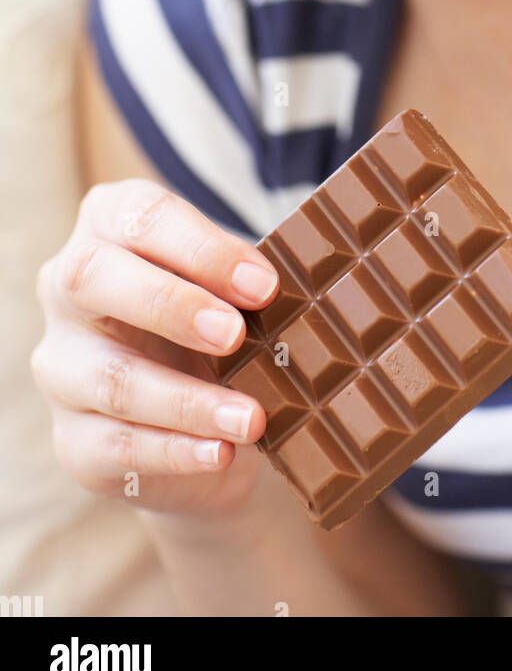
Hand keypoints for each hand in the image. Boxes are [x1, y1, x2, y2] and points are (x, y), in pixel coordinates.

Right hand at [31, 180, 279, 518]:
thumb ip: (250, 279)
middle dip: (170, 305)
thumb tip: (290, 289)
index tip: (263, 284)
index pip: (141, 217)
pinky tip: (220, 453)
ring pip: (112, 378)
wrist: (199, 416)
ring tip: (250, 419)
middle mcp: (69, 288)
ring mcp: (62, 367)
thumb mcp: (234, 288)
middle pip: (92, 280)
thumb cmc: (218, 321)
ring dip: (188, 401)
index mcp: (109, 225)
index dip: (202, 249)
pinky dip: (175, 452)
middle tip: (236, 335)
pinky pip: (118, 446)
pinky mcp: (75, 439)